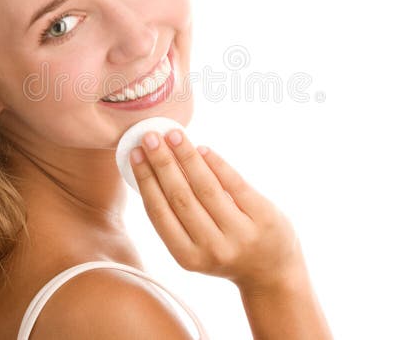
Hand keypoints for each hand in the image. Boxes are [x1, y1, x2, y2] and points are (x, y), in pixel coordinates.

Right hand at [129, 129, 304, 289]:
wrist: (271, 272)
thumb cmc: (224, 250)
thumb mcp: (195, 246)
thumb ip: (177, 216)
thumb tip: (155, 165)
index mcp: (187, 256)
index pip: (159, 212)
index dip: (145, 180)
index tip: (135, 153)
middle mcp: (212, 248)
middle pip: (180, 197)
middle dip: (162, 163)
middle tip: (150, 137)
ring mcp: (240, 233)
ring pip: (206, 188)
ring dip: (186, 157)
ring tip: (174, 135)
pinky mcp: (264, 217)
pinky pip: (235, 184)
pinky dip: (217, 164)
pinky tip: (202, 148)